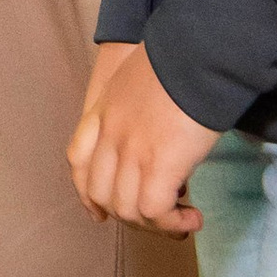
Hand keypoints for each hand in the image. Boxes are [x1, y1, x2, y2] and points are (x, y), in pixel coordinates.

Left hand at [67, 42, 216, 232]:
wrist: (198, 51)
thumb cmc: (182, 58)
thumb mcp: (142, 78)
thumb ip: (139, 104)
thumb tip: (160, 125)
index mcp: (103, 111)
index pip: (77, 160)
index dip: (87, 193)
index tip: (100, 211)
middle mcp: (111, 135)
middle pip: (100, 193)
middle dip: (126, 215)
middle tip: (157, 216)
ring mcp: (132, 151)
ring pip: (126, 209)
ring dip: (153, 224)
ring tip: (180, 219)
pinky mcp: (159, 164)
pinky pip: (154, 210)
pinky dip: (172, 222)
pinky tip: (193, 219)